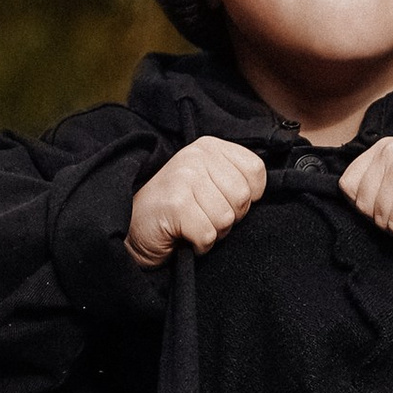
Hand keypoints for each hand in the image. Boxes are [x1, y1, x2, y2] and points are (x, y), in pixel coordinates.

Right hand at [125, 135, 267, 264]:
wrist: (132, 228)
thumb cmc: (175, 209)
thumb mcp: (208, 182)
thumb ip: (235, 179)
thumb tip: (260, 193)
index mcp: (209, 147)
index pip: (256, 171)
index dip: (247, 196)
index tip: (222, 200)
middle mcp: (196, 156)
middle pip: (243, 197)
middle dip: (229, 218)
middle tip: (202, 216)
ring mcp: (184, 178)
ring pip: (226, 219)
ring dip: (213, 232)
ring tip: (191, 225)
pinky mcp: (176, 204)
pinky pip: (208, 235)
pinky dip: (199, 245)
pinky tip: (183, 236)